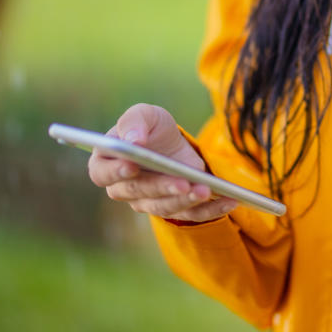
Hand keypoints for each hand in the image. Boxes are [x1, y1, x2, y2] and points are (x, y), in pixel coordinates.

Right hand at [87, 103, 237, 222]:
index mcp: (106, 164)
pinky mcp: (175, 210)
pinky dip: (212, 210)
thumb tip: (133, 140)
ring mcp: (148, 203)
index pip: (103, 174)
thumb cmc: (151, 128)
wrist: (173, 145)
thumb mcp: (145, 115)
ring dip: (186, 200)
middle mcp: (123, 189)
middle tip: (183, 181)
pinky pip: (192, 215)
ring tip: (206, 190)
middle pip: (139, 192)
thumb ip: (133, 122)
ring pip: (164, 207)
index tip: (133, 165)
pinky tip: (229, 201)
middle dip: (163, 187)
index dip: (116, 171)